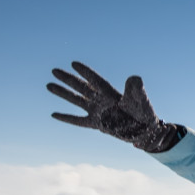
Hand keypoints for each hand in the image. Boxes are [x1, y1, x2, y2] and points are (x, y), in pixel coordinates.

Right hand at [47, 62, 182, 152]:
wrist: (146, 131)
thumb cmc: (145, 113)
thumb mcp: (140, 99)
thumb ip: (135, 89)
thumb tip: (135, 77)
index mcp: (111, 93)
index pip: (95, 80)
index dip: (86, 72)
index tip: (74, 63)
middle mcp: (102, 101)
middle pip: (81, 87)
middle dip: (68, 79)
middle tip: (54, 70)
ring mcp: (98, 112)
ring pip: (76, 101)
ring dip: (63, 93)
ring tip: (49, 85)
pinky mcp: (97, 124)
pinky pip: (78, 121)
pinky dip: (67, 118)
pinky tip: (53, 114)